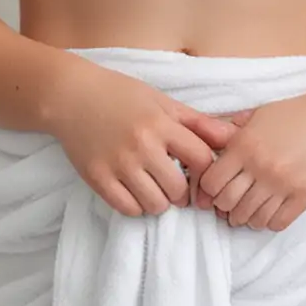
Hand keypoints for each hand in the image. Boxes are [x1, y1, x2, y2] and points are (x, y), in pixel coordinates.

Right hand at [46, 57, 236, 218]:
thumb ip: (198, 123)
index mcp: (162, 124)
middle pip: (179, 190)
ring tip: (155, 187)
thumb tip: (234, 136)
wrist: (71, 96)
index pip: (202, 160)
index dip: (206, 171)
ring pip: (155, 205)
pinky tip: (136, 191)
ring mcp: (118, 164)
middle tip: (176, 184)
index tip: (199, 172)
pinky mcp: (97, 178)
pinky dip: (137, 206)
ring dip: (160, 201)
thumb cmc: (122, 95)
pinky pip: (128, 209)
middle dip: (183, 192)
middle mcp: (141, 146)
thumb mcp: (163, 102)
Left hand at [194, 83, 305, 230]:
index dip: (209, 190)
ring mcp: (284, 184)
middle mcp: (262, 167)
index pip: (212, 183)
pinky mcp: (305, 196)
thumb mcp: (259, 114)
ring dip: (246, 218)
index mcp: (246, 146)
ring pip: (251, 217)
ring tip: (249, 211)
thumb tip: (204, 135)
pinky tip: (271, 212)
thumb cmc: (297, 115)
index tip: (217, 189)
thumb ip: (231, 128)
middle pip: (228, 204)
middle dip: (225, 207)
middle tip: (231, 204)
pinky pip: (277, 223)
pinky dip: (269, 222)